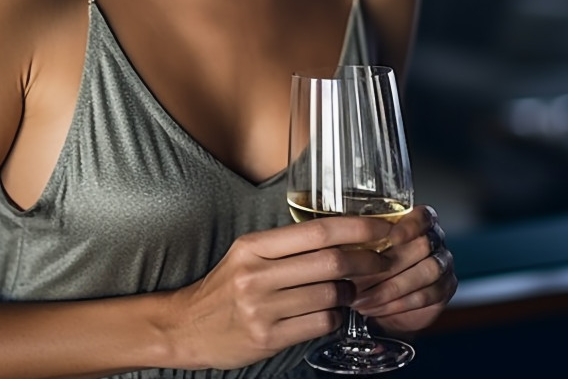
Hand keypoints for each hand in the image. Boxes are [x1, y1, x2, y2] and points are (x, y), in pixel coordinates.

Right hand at [168, 216, 394, 370]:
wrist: (187, 325)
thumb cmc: (225, 287)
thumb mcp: (246, 254)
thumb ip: (285, 246)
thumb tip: (338, 236)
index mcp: (253, 246)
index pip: (315, 232)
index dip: (354, 229)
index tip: (378, 228)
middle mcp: (257, 274)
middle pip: (329, 263)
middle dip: (364, 261)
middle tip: (380, 261)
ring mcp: (262, 308)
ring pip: (329, 296)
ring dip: (351, 293)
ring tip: (351, 290)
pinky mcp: (268, 338)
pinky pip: (319, 324)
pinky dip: (335, 317)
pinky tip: (331, 311)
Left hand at [348, 204, 456, 334]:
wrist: (387, 301)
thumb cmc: (371, 265)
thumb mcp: (363, 246)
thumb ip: (358, 237)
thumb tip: (334, 236)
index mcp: (418, 220)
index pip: (423, 216)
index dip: (409, 226)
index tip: (391, 237)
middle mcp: (435, 238)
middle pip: (423, 246)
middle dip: (389, 264)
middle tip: (360, 276)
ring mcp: (443, 263)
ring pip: (426, 272)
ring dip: (391, 287)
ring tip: (362, 297)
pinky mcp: (445, 289)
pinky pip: (426, 295)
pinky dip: (398, 303)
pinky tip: (376, 307)